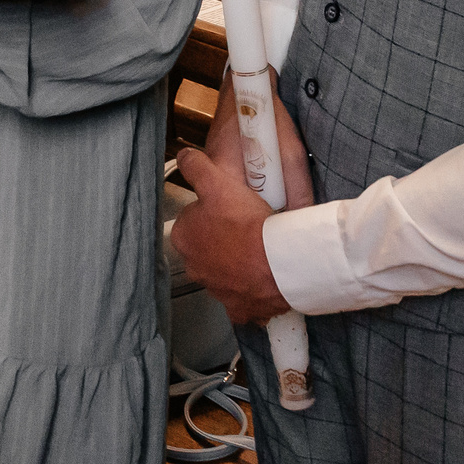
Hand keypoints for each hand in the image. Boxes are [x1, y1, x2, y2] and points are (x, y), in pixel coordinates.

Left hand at [170, 141, 290, 325]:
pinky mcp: (238, 307)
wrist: (279, 262)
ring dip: (236, 262)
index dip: (211, 211)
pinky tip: (263, 277)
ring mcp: (216, 289)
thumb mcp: (217, 183)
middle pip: (206, 247)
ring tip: (258, 249)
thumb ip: (195, 167)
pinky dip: (250, 290)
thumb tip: (184, 156)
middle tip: (246, 228)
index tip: (229, 209)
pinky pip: (242, 298)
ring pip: (224, 271)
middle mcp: (195, 267)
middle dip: (221, 239)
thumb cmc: (247, 225)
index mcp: (185, 238)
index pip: (192, 220)